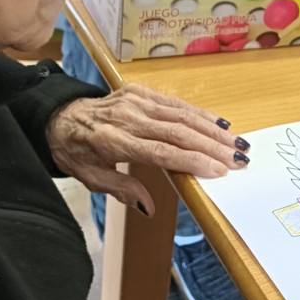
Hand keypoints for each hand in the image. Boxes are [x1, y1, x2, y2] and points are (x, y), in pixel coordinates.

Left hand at [45, 85, 248, 215]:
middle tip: (239, 159)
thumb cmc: (76, 151)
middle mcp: (126, 117)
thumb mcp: (91, 179)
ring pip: (182, 115)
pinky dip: (200, 114)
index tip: (219, 170)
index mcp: (112, 140)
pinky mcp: (140, 91)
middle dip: (213, 146)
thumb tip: (149, 208)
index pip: (161, 152)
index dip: (192, 161)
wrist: (59, 117)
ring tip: (237, 143)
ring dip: (213, 130)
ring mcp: (135, 101)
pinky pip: (176, 102)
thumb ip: (122, 190)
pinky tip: (220, 124)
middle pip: (178, 132)